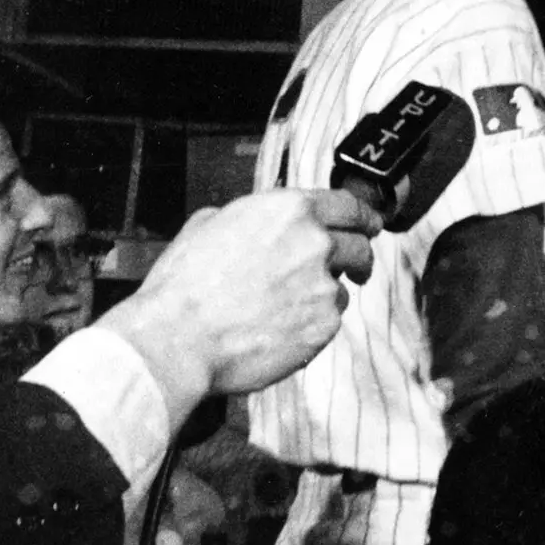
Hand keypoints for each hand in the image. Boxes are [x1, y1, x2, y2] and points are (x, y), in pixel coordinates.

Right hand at [101, 189, 379, 419]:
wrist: (175, 340)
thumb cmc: (183, 288)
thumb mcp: (206, 225)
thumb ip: (247, 217)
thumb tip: (255, 222)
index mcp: (289, 210)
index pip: (349, 205)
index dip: (363, 216)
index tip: (368, 225)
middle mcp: (314, 242)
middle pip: (360, 245)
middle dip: (357, 257)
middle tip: (352, 268)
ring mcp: (323, 285)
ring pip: (341, 287)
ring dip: (323, 295)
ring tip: (282, 309)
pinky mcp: (324, 325)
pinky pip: (329, 321)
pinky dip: (311, 325)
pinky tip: (278, 329)